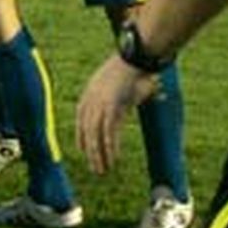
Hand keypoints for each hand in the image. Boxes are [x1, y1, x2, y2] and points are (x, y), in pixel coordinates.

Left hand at [76, 54, 158, 176]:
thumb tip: (146, 104)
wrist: (136, 57)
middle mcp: (91, 99)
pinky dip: (110, 146)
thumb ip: (127, 103)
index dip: (81, 137)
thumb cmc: (135, 71)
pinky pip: (107, 131)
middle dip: (90, 152)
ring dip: (99, 154)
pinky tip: (113, 159)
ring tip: (102, 170)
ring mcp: (99, 102)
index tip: (83, 151)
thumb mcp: (125, 90)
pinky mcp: (110, 106)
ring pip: (94, 135)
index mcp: (90, 93)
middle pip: (86, 131)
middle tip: (95, 168)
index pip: (80, 120)